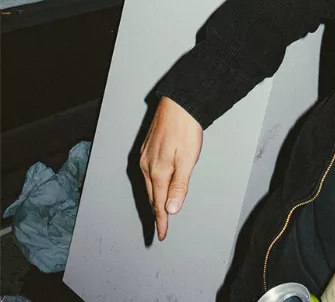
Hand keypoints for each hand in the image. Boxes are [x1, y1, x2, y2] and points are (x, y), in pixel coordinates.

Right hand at [139, 96, 202, 240]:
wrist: (179, 102)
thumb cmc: (186, 128)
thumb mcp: (188, 159)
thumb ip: (179, 186)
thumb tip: (171, 210)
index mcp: (157, 171)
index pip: (160, 203)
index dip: (161, 221)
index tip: (161, 235)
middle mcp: (147, 165)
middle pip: (152, 196)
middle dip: (156, 213)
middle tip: (159, 228)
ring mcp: (145, 156)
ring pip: (149, 184)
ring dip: (154, 198)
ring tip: (158, 210)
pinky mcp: (147, 147)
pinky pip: (147, 172)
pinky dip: (152, 184)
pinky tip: (156, 184)